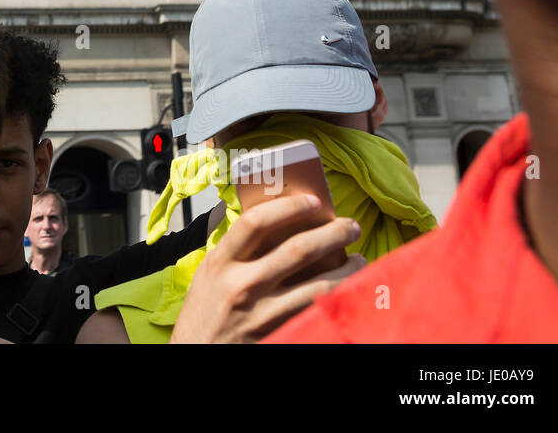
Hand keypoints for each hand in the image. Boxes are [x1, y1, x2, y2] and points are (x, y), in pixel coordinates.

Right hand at [170, 195, 365, 343]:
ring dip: (348, 270)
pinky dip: (340, 299)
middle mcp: (242, 285)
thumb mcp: (209, 277)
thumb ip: (235, 253)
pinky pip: (319, 313)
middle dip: (333, 234)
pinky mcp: (280, 334)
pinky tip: (351, 291)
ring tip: (360, 260)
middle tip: (350, 226)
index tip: (313, 202)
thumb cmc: (203, 318)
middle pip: (298, 249)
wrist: (197, 356)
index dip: (289, 207)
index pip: (256, 222)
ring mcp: (263, 313)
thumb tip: (274, 224)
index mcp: (220, 263)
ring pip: (320, 285)